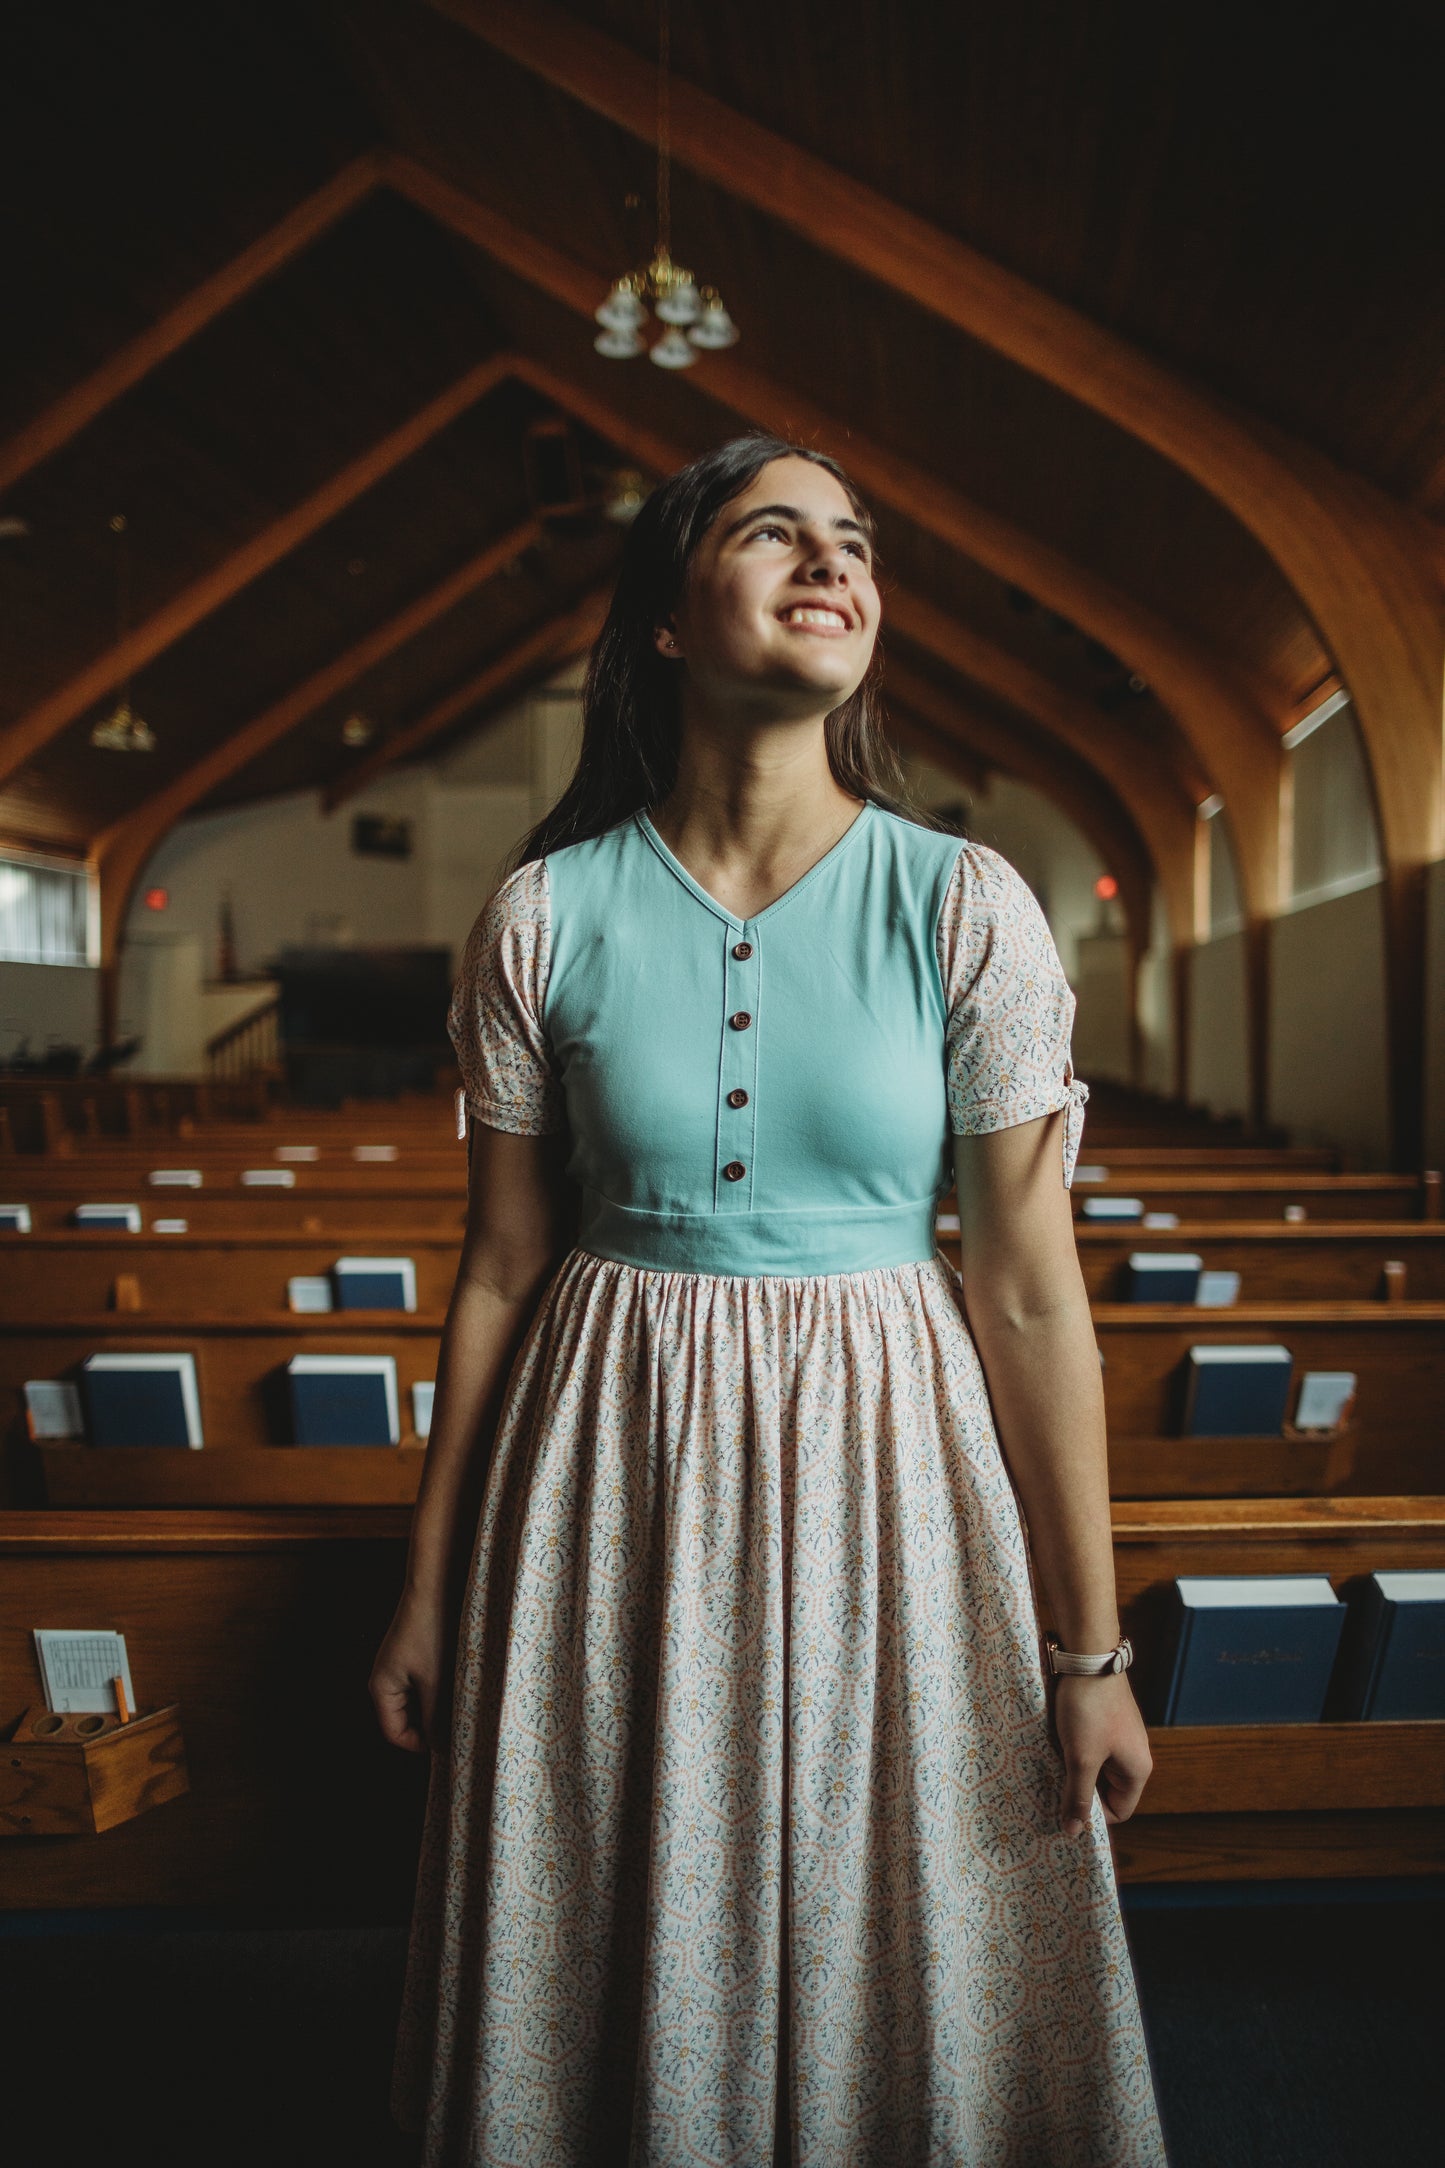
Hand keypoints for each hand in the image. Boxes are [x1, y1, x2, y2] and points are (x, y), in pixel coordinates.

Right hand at [370, 1598, 447, 1755]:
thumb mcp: (436, 1680)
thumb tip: (440, 1747)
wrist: (437, 1584)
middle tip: (460, 1722)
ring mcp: (399, 1667)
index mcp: (381, 1688)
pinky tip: (459, 1682)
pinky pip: (424, 1685)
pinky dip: (440, 1690)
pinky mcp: (414, 1655)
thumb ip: (435, 1717)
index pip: (395, 1733)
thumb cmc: (433, 1630)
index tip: (449, 1742)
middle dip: (431, 1725)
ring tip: (462, 1699)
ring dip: (438, 1706)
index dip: (420, 1744)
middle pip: (405, 1719)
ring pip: (418, 1702)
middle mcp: (385, 1679)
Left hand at [1051, 1672, 1151, 1836]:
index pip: (1119, 1810)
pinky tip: (1054, 1744)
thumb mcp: (1081, 1758)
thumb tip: (1074, 1832)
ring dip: (1074, 1768)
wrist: (1088, 1657)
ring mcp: (1119, 1736)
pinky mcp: (1105, 1720)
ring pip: (1095, 1767)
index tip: (1065, 1807)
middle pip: (1106, 1789)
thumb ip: (1078, 1796)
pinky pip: (1090, 1746)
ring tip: (1050, 1764)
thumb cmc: (1089, 1710)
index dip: (1094, 1814)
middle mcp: (1133, 1755)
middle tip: (1052, 1787)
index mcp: (1137, 1770)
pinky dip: (1073, 1749)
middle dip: (1080, 1789)